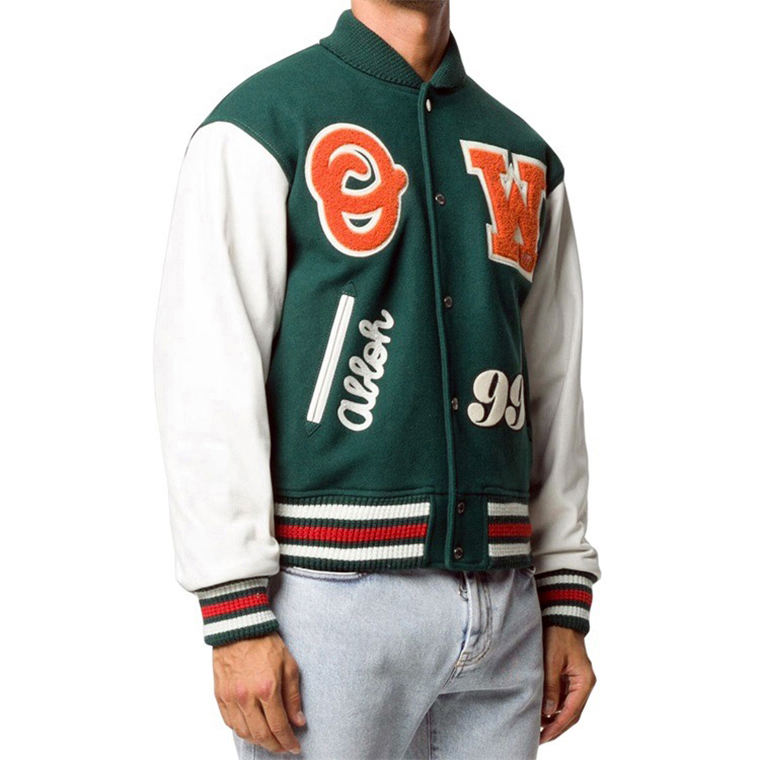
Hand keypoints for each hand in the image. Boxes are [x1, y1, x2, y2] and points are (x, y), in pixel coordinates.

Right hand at [213, 632, 305, 754]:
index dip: (288, 742)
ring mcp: (231, 697)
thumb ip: (293, 696)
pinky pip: (230, 723)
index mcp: (267, 688)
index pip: (279, 726)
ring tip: (269, 739)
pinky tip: (251, 728)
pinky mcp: (219, 695)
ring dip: (258, 740)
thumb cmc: (266, 642)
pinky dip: (242, 730)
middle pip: (261, 735)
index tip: (295, 748)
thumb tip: (298, 722)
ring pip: (244, 733)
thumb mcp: (288, 664)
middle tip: (283, 748)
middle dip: (274, 746)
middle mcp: (246, 697)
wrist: (239, 626)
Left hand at [539, 626, 595, 743]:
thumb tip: (548, 711)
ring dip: (556, 719)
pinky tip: (544, 712)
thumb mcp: (552, 659)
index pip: (571, 712)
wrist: (562, 616)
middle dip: (557, 727)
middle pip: (572, 713)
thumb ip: (551, 685)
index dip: (557, 727)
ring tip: (539, 729)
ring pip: (569, 707)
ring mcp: (578, 680)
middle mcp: (584, 683)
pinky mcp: (571, 676)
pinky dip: (555, 707)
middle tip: (540, 738)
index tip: (544, 737)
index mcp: (584, 681)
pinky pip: (565, 698)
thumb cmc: (558, 634)